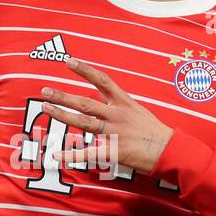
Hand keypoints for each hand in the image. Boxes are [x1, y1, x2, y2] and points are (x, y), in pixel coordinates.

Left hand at [40, 58, 173, 174]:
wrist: (170, 151)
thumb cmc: (154, 132)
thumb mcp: (138, 110)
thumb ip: (119, 104)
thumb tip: (103, 98)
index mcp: (124, 102)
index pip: (102, 80)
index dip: (84, 70)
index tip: (69, 61)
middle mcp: (117, 114)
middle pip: (85, 102)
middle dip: (63, 96)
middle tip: (45, 91)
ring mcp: (114, 132)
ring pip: (83, 122)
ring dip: (62, 115)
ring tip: (45, 108)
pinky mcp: (113, 151)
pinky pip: (88, 152)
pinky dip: (71, 154)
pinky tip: (56, 154)